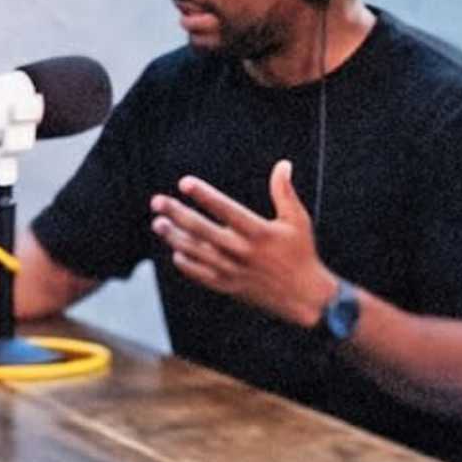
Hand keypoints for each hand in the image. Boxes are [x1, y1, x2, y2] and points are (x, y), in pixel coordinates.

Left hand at [152, 162, 339, 326]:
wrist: (304, 297)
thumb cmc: (301, 253)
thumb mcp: (298, 220)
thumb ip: (285, 192)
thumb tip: (283, 164)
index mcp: (259, 233)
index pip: (226, 210)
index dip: (205, 196)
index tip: (185, 183)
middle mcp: (242, 252)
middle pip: (203, 231)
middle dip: (178, 215)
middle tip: (157, 201)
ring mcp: (233, 271)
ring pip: (197, 253)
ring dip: (176, 238)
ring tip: (158, 223)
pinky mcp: (229, 287)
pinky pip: (202, 276)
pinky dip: (188, 264)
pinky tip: (176, 251)